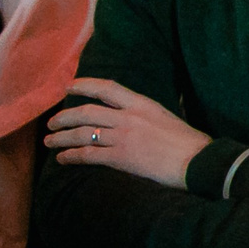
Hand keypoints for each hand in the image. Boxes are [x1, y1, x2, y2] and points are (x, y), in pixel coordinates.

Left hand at [44, 77, 212, 185]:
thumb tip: (139, 111)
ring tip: (50, 142)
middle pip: (87, 112)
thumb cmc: (189, 142)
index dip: (85, 85)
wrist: (198, 162)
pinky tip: (63, 159)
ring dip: (61, 138)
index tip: (69, 87)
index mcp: (142, 104)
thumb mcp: (167, 117)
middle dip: (64, 117)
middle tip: (52, 123)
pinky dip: (72, 156)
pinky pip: (89, 154)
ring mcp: (123, 137)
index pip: (107, 88)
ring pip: (82, 133)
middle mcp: (129, 117)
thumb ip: (148, 113)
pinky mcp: (121, 157)